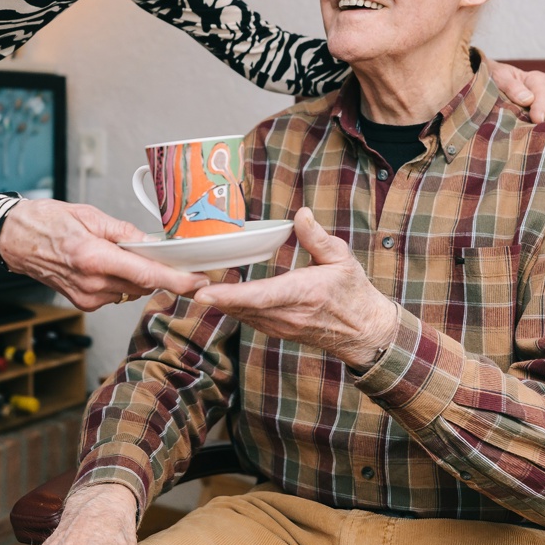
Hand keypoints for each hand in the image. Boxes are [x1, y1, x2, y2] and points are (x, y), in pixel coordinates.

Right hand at [0, 199, 206, 309]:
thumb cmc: (46, 221)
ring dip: (136, 275)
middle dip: (158, 270)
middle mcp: (92, 284)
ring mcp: (87, 297)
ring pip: (131, 290)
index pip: (147, 275)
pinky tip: (106, 264)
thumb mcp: (90, 215)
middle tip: (162, 253)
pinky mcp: (83, 303)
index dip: (178, 280)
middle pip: (143, 284)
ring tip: (118, 253)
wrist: (13, 238)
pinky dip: (120, 281)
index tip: (199, 281)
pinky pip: (116, 294)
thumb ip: (125, 233)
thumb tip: (152, 244)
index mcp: (94, 258)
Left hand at [194, 206, 397, 368]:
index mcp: (302, 294)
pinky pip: (247, 318)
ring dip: (217, 301)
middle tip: (181, 279)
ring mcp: (279, 326)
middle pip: (240, 306)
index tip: (203, 292)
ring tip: (192, 281)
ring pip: (240, 314)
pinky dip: (230, 306)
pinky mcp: (275, 330)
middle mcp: (286, 315)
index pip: (259, 296)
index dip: (228, 296)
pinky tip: (217, 292)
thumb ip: (317, 237)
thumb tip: (301, 214)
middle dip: (210, 295)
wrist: (363, 331)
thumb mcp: (341, 259)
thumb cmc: (353, 292)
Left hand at [484, 58, 544, 142]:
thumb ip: (511, 86)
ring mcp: (542, 110)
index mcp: (535, 81)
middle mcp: (543, 96)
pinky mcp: (535, 122)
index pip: (542, 93)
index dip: (540, 106)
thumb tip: (528, 101)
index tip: (536, 118)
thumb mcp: (497, 77)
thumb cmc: (489, 78)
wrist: (480, 83)